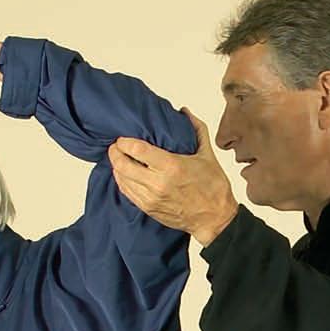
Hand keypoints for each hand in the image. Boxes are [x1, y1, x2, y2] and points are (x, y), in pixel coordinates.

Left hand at [107, 109, 238, 244]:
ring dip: (116, 168)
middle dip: (115, 153)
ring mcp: (151, 198)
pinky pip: (128, 194)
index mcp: (172, 166)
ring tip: (117, 159)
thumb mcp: (207, 153)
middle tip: (115, 147)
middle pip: (124, 166)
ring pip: (123, 180)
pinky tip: (123, 175)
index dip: (124, 142)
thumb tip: (185, 112)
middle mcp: (158, 183)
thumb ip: (196, 129)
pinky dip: (122, 182)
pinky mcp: (149, 209)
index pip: (137, 150)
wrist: (214, 218)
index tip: (122, 138)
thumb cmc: (213, 188)